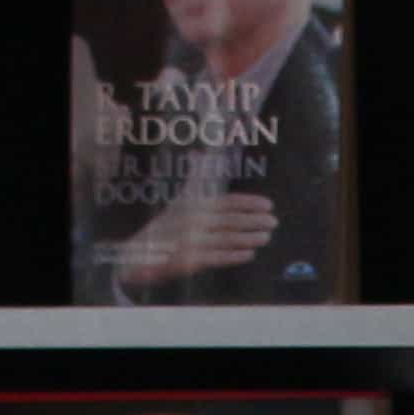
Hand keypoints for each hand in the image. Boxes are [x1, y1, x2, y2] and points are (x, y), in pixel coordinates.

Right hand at [112, 190, 277, 290]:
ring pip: (227, 238)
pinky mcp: (188, 260)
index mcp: (193, 204)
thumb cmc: (167, 225)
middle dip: (254, 220)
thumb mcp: (180, 201)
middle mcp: (192, 220)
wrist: (139, 253)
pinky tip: (249, 254)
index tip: (268, 204)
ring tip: (266, 236)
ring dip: (249, 237)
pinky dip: (234, 256)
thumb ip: (195, 179)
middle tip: (273, 221)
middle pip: (230, 219)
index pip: (226, 200)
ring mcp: (191, 240)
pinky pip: (216, 257)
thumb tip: (201, 154)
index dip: (248, 202)